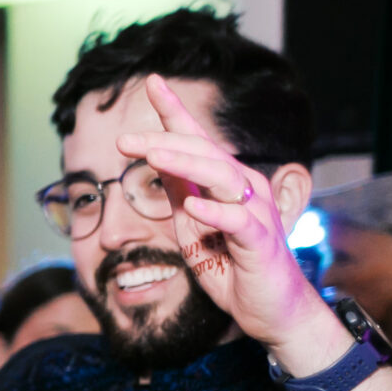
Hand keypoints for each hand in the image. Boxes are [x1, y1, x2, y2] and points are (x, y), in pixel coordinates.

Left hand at [117, 75, 327, 359]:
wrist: (267, 309)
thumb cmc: (230, 266)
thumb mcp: (192, 226)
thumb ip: (179, 193)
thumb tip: (155, 159)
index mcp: (224, 183)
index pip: (197, 139)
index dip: (175, 110)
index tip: (152, 81)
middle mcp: (243, 189)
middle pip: (203, 152)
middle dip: (163, 140)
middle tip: (124, 138)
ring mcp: (254, 213)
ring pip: (221, 176)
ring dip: (184, 163)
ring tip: (151, 155)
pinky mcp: (259, 243)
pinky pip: (238, 222)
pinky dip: (215, 213)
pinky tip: (193, 206)